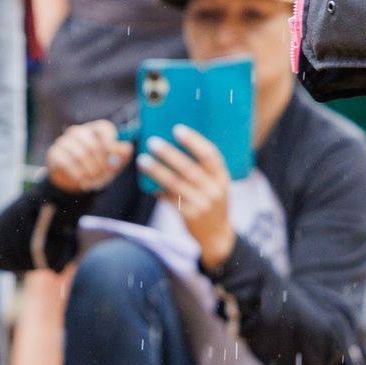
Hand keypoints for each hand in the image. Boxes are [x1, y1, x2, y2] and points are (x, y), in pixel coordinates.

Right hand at [45, 120, 131, 192]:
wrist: (76, 182)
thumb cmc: (97, 168)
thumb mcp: (112, 163)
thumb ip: (121, 155)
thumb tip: (126, 148)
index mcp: (94, 131)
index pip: (104, 127)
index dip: (110, 142)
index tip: (113, 156)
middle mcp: (78, 132)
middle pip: (92, 142)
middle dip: (101, 162)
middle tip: (103, 174)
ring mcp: (64, 141)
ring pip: (80, 153)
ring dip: (89, 170)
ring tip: (93, 180)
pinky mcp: (54, 153)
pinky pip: (67, 162)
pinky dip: (77, 174)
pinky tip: (81, 180)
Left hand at [138, 125, 234, 267]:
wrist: (217, 235)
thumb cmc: (212, 202)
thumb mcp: (217, 185)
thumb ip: (203, 169)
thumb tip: (174, 144)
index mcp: (222, 177)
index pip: (210, 155)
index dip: (194, 141)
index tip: (177, 129)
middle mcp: (214, 190)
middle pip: (189, 168)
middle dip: (169, 154)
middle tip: (152, 142)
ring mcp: (202, 204)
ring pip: (175, 184)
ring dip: (157, 171)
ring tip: (142, 160)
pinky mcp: (189, 216)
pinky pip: (170, 199)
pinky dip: (158, 190)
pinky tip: (148, 183)